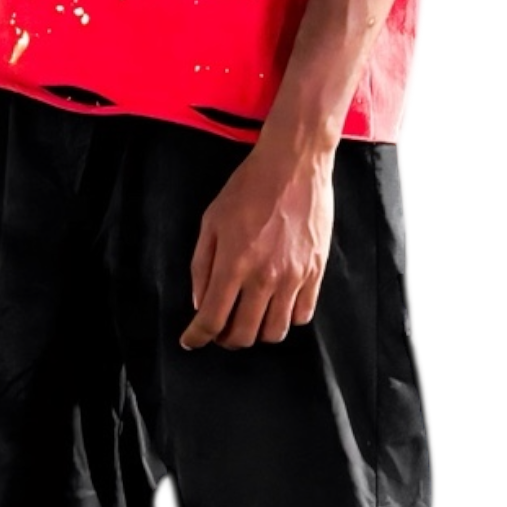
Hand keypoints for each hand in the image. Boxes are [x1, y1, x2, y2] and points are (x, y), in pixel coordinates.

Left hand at [180, 141, 333, 349]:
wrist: (293, 165)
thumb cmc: (249, 187)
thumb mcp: (211, 222)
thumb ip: (202, 266)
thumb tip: (200, 302)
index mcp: (234, 264)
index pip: (212, 320)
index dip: (197, 337)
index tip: (191, 341)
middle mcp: (265, 276)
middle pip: (243, 334)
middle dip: (225, 339)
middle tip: (219, 330)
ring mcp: (294, 276)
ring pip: (275, 332)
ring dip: (256, 333)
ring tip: (248, 319)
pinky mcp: (316, 271)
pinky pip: (302, 314)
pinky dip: (285, 319)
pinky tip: (275, 306)